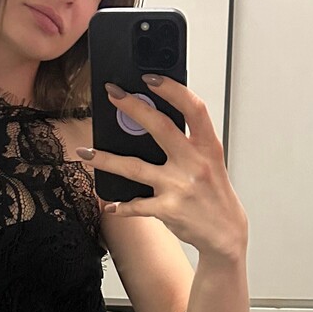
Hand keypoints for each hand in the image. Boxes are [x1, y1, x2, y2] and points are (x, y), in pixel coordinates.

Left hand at [88, 75, 247, 260]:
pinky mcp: (168, 210)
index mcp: (208, 147)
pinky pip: (136, 205)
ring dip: (106, 159)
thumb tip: (153, 122)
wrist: (225, 233)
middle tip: (112, 94)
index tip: (151, 78)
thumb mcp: (211, 162)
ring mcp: (179, 187)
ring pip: (135, 168)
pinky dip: (122, 205)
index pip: (194, 109)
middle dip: (133, 107)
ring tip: (86, 152)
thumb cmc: (215, 194)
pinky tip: (111, 203)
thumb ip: (188, 143)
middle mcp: (194, 164)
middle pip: (160, 128)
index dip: (173, 90)